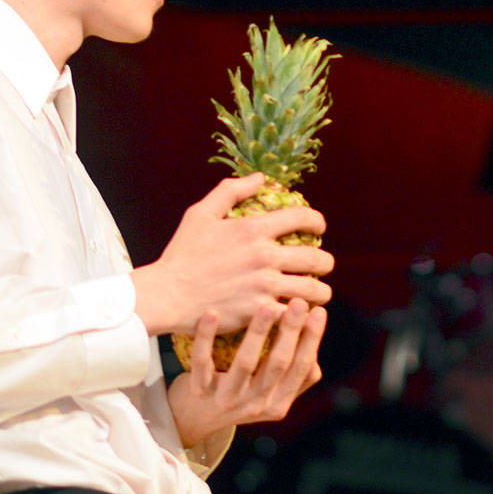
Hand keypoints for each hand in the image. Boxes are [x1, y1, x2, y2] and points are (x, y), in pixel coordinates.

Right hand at [132, 173, 333, 335]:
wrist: (166, 294)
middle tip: (324, 265)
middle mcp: (264, 256)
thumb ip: (231, 190)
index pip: (303, 217)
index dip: (318, 222)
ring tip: (320, 293)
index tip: (319, 229)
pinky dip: (302, 315)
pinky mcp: (259, 312)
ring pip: (313, 289)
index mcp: (253, 228)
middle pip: (316, 258)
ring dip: (321, 291)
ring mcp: (263, 286)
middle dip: (326, 262)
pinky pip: (294, 314)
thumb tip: (261, 178)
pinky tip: (300, 314)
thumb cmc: (181, 254)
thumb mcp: (200, 213)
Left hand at [166, 297, 327, 446]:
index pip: (301, 369)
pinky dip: (206, 336)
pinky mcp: (198, 392)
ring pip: (244, 363)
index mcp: (278, 404)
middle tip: (299, 301)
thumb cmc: (240, 394)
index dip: (311, 340)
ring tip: (266, 306)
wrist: (193, 419)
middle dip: (290, 331)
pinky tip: (212, 312)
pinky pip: (202, 361)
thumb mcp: (270, 394)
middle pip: (277, 365)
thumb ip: (294, 378)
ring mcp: (226, 400)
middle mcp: (254, 405)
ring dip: (257, 332)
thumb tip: (315, 355)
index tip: (319, 311)